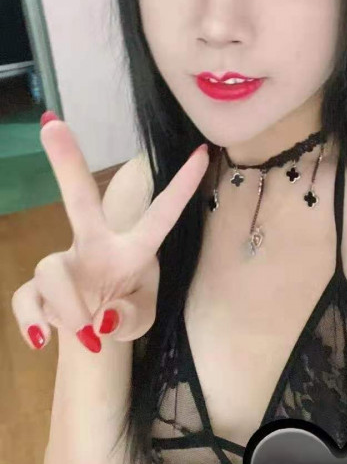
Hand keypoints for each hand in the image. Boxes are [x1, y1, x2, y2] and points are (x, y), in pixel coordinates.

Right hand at [11, 118, 208, 351]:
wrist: (92, 335)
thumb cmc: (125, 310)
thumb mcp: (141, 320)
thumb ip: (132, 318)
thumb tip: (103, 318)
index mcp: (133, 250)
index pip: (162, 214)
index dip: (182, 185)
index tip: (203, 151)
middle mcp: (95, 246)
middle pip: (80, 200)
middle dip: (67, 164)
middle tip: (52, 126)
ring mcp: (64, 265)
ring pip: (52, 272)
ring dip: (69, 308)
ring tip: (87, 334)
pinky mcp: (38, 289)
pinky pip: (26, 298)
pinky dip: (32, 320)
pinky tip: (41, 338)